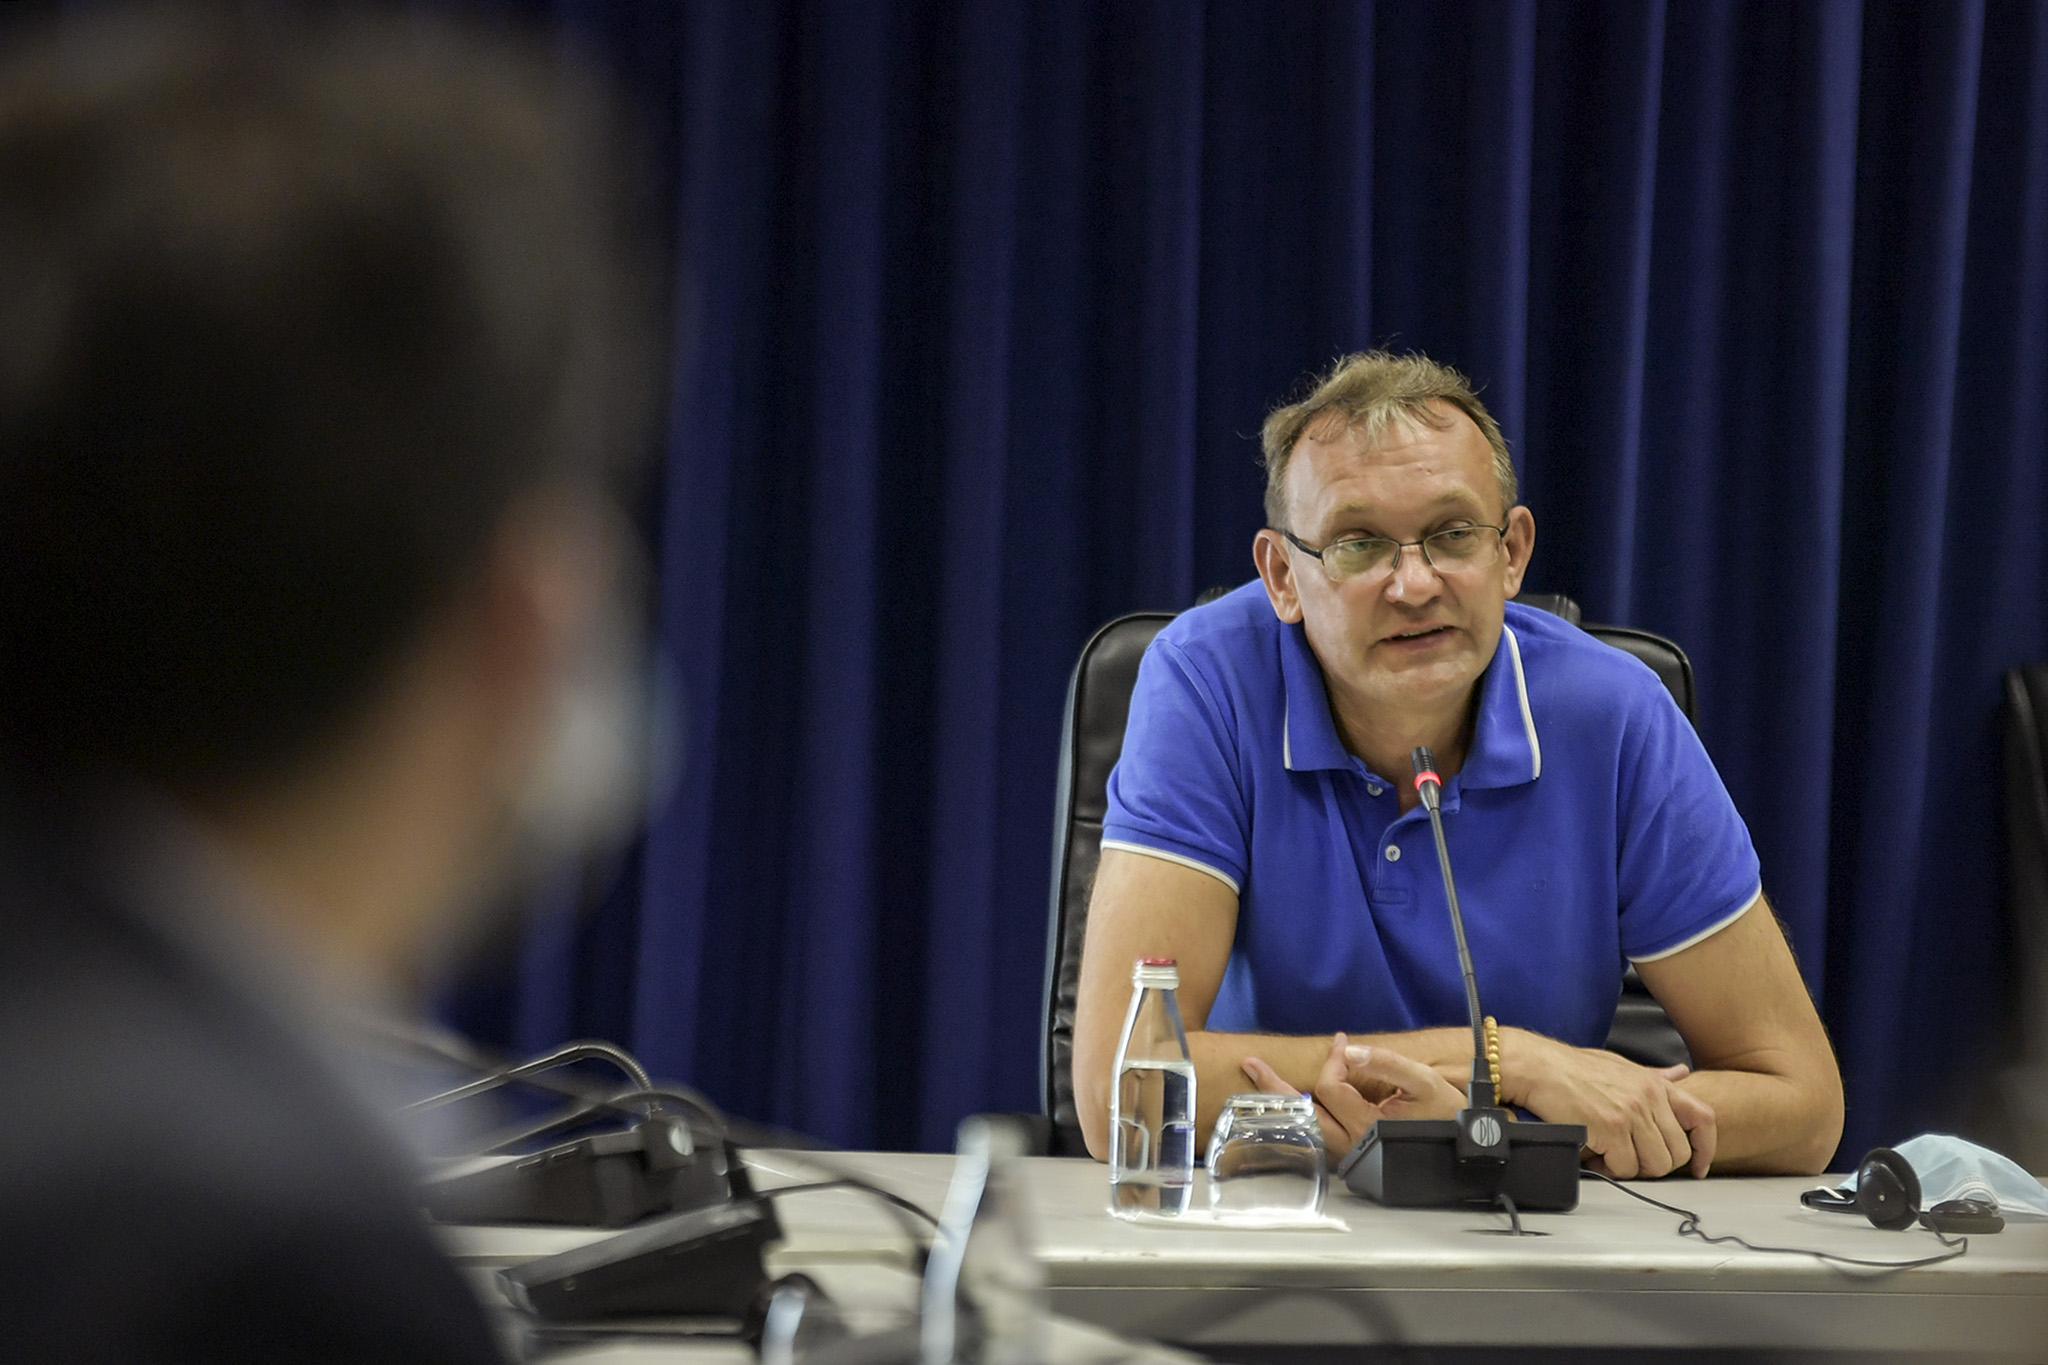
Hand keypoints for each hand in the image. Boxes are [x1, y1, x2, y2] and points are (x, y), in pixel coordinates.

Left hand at [1243, 1033, 1463, 1153]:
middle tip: (1251, 1063)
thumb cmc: (1445, 1112)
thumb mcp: (1421, 1080)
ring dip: (1281, 1102)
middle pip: (1300, 1115)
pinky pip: (1314, 1135)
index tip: (1345, 1043)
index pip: (1331, 1087)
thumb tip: (1353, 1051)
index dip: (1334, 1061)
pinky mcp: (1348, 1155)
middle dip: (1274, 1088)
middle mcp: (1350, 1145)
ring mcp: (1346, 1154)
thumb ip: (1386, 1063)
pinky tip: (1285, 1100)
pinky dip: (1298, 1116)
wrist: (1462, 1146)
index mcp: (1367, 1127)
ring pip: (1303, 1128)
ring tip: (1259, 1079)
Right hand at [1504, 1031, 1716, 1177]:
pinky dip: (1609, 1168)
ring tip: (1609, 1153)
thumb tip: (1680, 1075)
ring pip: (1654, 1165)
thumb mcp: (1619, 1065)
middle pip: (1677, 1153)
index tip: (1699, 1166)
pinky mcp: (1610, 1131)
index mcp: (1654, 1084)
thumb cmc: (1570, 1067)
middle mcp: (1649, 1098)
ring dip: (1631, 1167)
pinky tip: (1594, 1153)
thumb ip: (1654, 1077)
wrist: (1538, 1067)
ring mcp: (1631, 1115)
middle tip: (1630, 1156)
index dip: (1705, 1148)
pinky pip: (1625, 1168)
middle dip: (1654, 1163)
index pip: (1703, 1118)